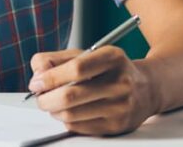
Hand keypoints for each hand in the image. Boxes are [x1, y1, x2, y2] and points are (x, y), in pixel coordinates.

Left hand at [28, 47, 157, 135]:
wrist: (146, 89)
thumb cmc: (110, 70)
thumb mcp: (87, 54)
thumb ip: (57, 59)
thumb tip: (37, 75)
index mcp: (112, 57)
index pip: (76, 68)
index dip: (50, 77)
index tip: (36, 83)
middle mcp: (120, 82)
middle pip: (70, 96)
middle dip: (45, 99)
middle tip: (39, 97)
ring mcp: (120, 106)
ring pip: (71, 115)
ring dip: (54, 111)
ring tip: (54, 103)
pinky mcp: (117, 126)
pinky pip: (78, 127)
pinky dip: (67, 120)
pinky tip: (71, 111)